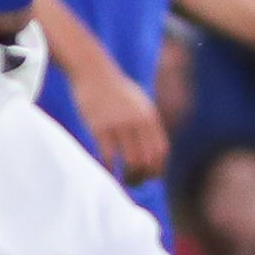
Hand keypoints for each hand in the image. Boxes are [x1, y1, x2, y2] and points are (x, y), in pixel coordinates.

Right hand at [70, 63, 168, 183]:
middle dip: (144, 177)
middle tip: (135, 182)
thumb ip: (147, 123)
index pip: (161, 152)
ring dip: (130, 177)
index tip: (149, 176)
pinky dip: (110, 169)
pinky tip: (108, 172)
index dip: (158, 168)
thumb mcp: (139, 102)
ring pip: (132, 163)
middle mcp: (138, 122)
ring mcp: (120, 125)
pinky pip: (109, 157)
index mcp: (150, 117)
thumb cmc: (115, 89)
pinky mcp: (100, 128)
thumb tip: (152, 147)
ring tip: (125, 181)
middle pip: (149, 161)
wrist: (93, 71)